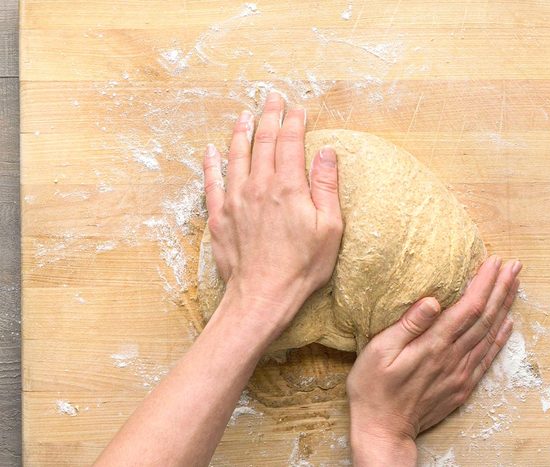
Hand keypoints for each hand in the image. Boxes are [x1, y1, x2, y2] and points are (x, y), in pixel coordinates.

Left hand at [202, 92, 343, 321]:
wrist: (262, 296)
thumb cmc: (301, 267)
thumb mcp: (329, 229)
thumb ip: (326, 187)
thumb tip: (326, 152)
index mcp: (288, 187)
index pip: (290, 142)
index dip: (294, 121)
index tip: (297, 107)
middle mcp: (258, 186)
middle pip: (263, 141)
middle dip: (269, 116)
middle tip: (271, 97)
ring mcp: (235, 200)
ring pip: (236, 155)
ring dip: (241, 131)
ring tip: (245, 114)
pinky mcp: (220, 216)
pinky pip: (212, 182)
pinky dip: (211, 163)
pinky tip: (211, 150)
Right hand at [346, 256, 520, 465]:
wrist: (384, 431)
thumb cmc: (373, 389)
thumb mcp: (378, 352)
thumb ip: (408, 325)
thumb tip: (433, 301)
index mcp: (434, 345)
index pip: (468, 307)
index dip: (484, 283)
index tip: (495, 262)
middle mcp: (453, 357)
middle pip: (486, 317)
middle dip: (502, 288)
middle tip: (515, 266)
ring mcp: (461, 373)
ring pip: (490, 334)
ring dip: (506, 307)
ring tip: (515, 286)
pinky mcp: (462, 386)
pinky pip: (487, 358)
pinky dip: (501, 338)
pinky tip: (508, 325)